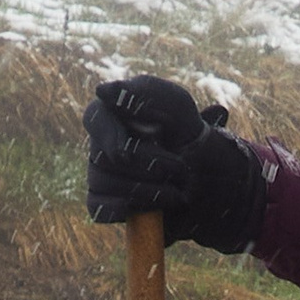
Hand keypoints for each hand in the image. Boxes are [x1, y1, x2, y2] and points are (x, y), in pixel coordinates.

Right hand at [83, 77, 268, 254]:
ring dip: (149, 188)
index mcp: (110, 114)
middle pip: (106, 155)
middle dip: (150, 163)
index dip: (114, 132)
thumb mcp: (176, 104)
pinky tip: (155, 208)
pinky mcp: (102, 203)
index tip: (144, 140)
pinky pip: (98, 207)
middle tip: (181, 167)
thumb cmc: (186, 133)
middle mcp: (99, 143)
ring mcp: (98, 174)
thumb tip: (102, 91)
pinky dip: (128, 208)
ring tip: (178, 190)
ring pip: (105, 182)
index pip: (95, 118)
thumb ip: (143, 91)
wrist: (205, 176)